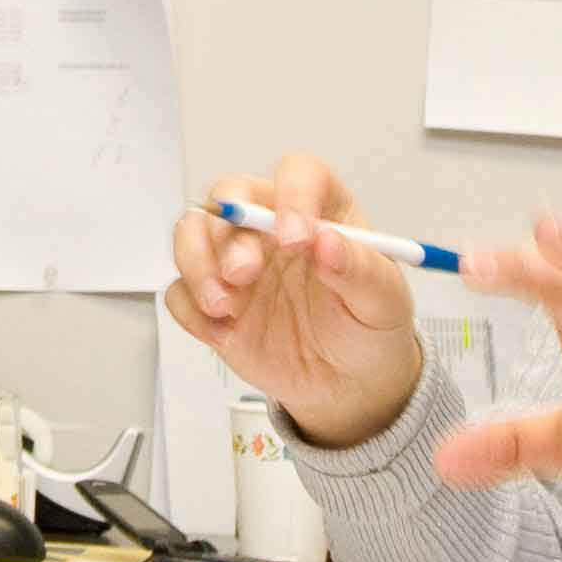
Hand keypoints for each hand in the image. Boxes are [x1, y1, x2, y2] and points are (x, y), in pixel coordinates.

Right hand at [163, 153, 425, 449]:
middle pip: (230, 195)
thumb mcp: (382, 303)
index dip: (291, 195)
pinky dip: (190, 310)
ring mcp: (236, 261)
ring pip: (191, 232)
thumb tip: (326, 241)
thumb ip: (360, 270)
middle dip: (229, 232)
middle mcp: (271, 226)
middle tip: (244, 275)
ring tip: (224, 307)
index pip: (298, 175)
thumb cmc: (369, 331)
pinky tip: (222, 333)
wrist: (347, 386)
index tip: (295, 239)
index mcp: (320, 211)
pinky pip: (178, 291)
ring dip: (197, 265)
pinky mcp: (211, 300)